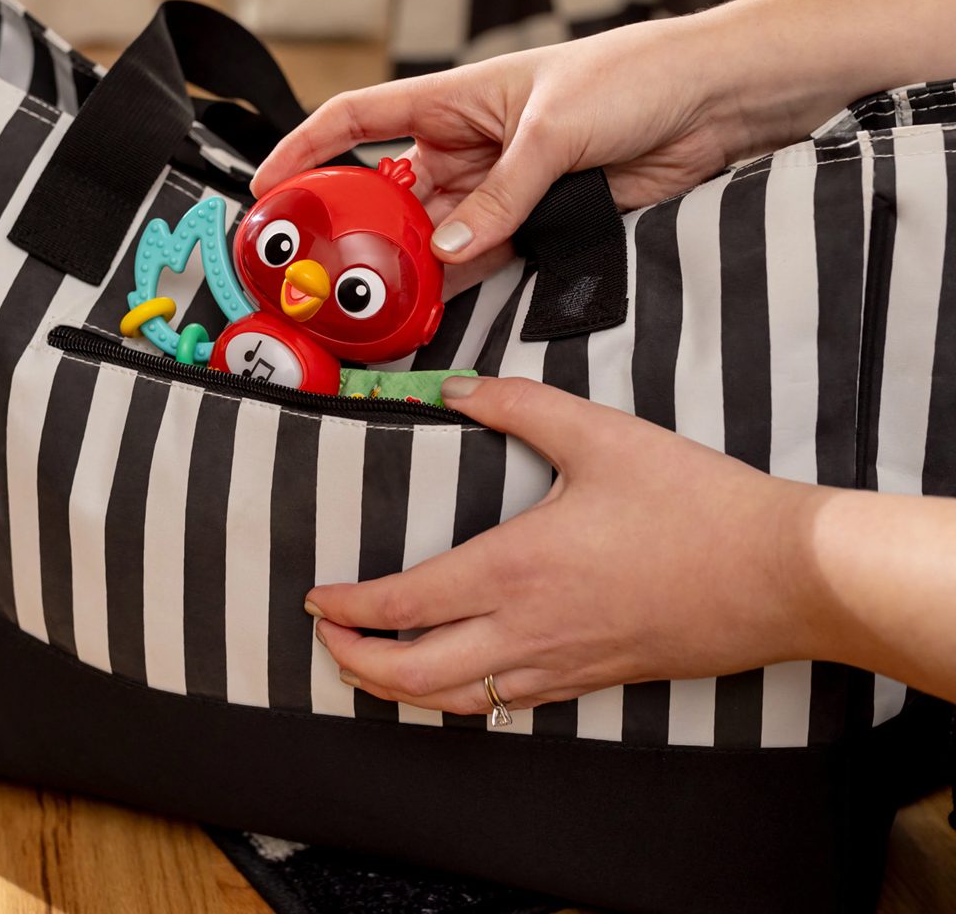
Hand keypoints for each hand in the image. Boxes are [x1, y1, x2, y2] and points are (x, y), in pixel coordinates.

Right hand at [253, 15, 749, 273]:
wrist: (704, 103)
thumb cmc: (632, 77)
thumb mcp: (553, 129)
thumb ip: (500, 194)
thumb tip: (449, 247)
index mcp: (456, 100)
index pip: (359, 119)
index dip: (307, 150)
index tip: (269, 186)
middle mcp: (468, 146)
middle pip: (392, 193)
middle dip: (362, 232)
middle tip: (332, 275)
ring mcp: (498, 188)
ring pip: (435, 234)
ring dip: (412, 267)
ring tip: (379, 304)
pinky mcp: (534, 221)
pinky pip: (482, 257)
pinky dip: (460, 281)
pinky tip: (437, 305)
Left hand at [304, 376, 823, 715]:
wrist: (777, 575)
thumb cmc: (691, 506)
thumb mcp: (601, 435)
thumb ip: (520, 405)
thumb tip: (458, 387)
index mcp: (512, 569)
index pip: (401, 605)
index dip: (346, 608)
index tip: (316, 597)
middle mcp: (524, 631)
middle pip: (411, 675)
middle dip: (353, 662)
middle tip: (326, 639)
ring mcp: (560, 667)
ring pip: (454, 702)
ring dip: (398, 690)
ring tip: (371, 668)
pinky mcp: (594, 679)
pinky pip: (506, 706)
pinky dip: (459, 699)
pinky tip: (459, 681)